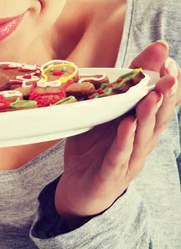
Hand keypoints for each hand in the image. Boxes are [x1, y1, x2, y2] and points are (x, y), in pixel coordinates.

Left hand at [55, 41, 179, 228]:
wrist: (77, 189)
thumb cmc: (95, 147)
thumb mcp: (104, 113)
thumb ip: (116, 89)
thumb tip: (122, 61)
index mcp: (142, 125)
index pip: (160, 101)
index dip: (167, 82)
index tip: (168, 59)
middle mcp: (142, 141)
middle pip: (158, 117)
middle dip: (165, 94)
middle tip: (170, 74)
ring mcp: (129, 159)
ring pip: (143, 136)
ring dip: (149, 114)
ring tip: (152, 95)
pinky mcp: (112, 174)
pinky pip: (120, 155)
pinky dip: (125, 140)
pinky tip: (128, 125)